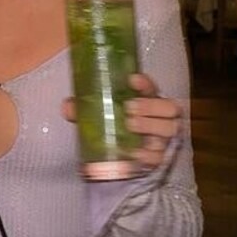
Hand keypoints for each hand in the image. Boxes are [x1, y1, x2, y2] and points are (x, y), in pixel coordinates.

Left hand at [62, 73, 182, 172]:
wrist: (126, 154)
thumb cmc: (116, 125)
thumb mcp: (101, 114)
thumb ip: (85, 109)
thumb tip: (67, 106)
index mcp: (148, 100)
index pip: (151, 87)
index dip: (145, 82)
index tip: (132, 79)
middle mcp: (161, 116)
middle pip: (168, 107)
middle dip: (150, 106)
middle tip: (129, 108)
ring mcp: (163, 137)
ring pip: (168, 129)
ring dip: (151, 125)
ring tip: (131, 125)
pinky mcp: (159, 157)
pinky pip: (159, 156)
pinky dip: (148, 154)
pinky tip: (135, 152)